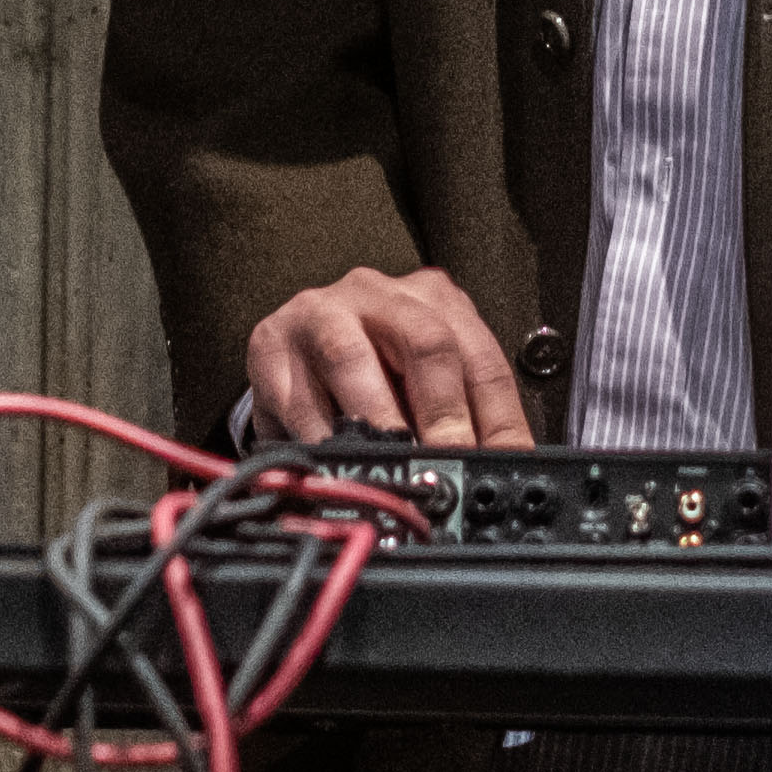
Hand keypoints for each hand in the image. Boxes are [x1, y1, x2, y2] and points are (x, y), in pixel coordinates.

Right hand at [245, 267, 537, 449]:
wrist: (290, 355)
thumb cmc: (371, 377)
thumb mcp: (421, 391)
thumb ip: (458, 422)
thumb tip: (489, 478)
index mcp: (434, 300)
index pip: (483, 362)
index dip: (498, 423)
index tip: (500, 474)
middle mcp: (381, 292)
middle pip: (427, 343)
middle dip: (443, 416)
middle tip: (447, 471)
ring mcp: (322, 311)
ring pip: (353, 359)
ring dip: (378, 423)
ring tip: (392, 469)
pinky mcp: (271, 341)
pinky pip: (298, 395)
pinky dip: (318, 439)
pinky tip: (335, 466)